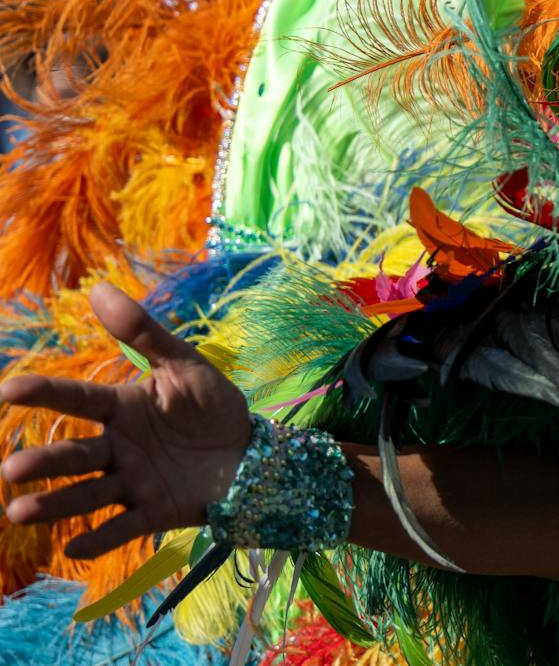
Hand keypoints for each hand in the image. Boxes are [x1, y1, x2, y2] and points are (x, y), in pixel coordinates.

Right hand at [0, 283, 252, 558]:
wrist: (254, 453)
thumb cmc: (213, 407)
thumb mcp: (184, 365)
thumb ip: (144, 332)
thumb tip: (99, 289)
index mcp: (122, 409)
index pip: (77, 400)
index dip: (45, 394)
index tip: (8, 389)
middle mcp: (118, 448)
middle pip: (76, 455)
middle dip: (44, 463)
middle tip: (11, 470)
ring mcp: (133, 482)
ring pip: (88, 493)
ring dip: (56, 504)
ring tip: (19, 511)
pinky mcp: (154, 511)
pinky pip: (124, 527)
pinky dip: (100, 538)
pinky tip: (73, 548)